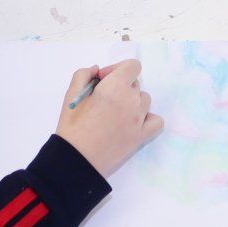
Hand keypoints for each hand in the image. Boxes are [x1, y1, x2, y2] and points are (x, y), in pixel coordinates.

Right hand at [55, 59, 164, 177]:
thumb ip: (84, 75)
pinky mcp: (142, 136)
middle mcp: (132, 100)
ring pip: (144, 100)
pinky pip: (156, 120)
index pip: (133, 66)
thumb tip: (98, 69)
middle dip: (120, 87)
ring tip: (114, 114)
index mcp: (115, 87)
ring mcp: (140, 119)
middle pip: (135, 84)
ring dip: (132, 102)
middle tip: (103, 101)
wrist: (76, 160)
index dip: (117, 69)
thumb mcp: (71, 95)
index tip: (103, 81)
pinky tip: (133, 122)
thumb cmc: (72, 127)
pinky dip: (148, 118)